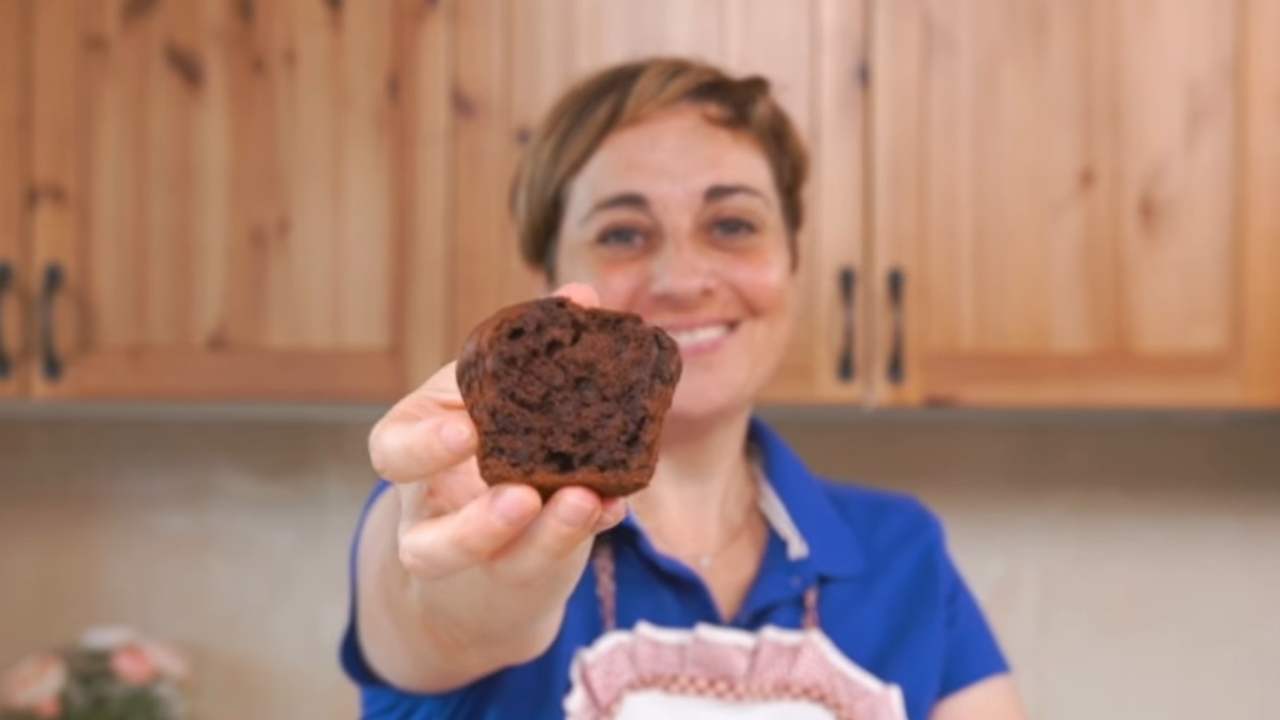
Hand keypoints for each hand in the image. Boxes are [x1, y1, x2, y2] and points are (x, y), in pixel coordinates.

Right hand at [366, 283, 626, 675]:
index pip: (393, 453)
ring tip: (583, 501)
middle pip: (426, 546)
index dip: (422, 447)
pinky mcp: (519, 575)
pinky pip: (546, 566)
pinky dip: (583, 532)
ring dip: (539, 539)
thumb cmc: (492, 430)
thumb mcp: (500, 390)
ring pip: (493, 573)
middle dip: (474, 526)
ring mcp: (475, 557)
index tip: (466, 427)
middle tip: (522, 495)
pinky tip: (614, 502)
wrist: (495, 502)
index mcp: (417, 450)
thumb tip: (580, 296)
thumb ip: (532, 349)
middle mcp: (434, 514)